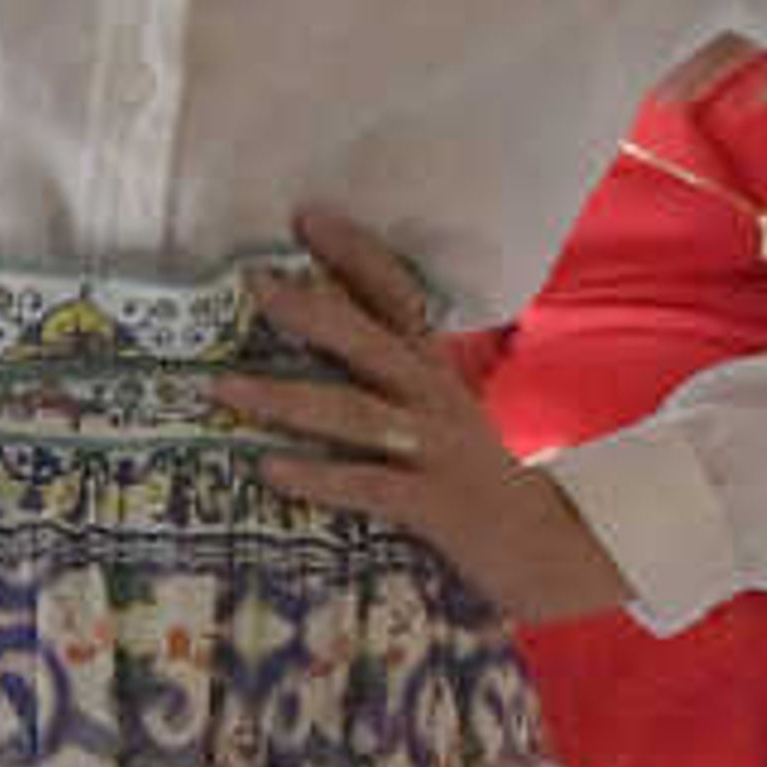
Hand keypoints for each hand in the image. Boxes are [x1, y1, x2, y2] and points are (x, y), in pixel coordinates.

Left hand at [217, 207, 634, 621]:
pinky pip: (367, 485)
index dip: (355, 254)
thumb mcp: (442, 415)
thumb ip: (394, 378)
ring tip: (223, 388)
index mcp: (434, 372)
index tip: (306, 218)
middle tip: (255, 284)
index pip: (398, 295)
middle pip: (370, 341)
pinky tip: (270, 468)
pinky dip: (318, 477)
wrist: (543, 549)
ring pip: (354, 414)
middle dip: (312, 310)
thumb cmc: (475, 481)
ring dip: (284, 399)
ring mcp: (434, 450)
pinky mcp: (433, 504)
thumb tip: (323, 336)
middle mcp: (434, 399)